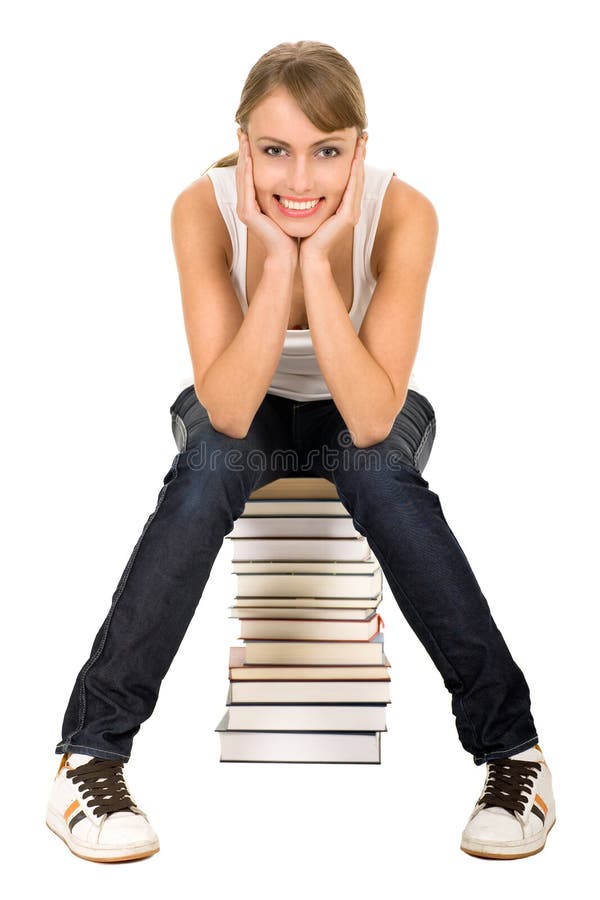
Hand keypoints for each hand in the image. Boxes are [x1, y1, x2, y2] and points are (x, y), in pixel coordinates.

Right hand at [236, 133, 298, 265]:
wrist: (288, 254)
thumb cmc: (292, 232)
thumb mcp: (289, 205)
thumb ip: (287, 190)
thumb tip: (298, 174)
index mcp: (254, 201)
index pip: (250, 171)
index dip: (249, 152)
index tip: (252, 132)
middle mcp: (246, 203)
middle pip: (243, 169)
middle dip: (242, 148)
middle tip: (243, 127)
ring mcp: (245, 209)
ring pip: (242, 176)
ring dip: (242, 155)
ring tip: (243, 136)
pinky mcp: (248, 214)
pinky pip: (246, 187)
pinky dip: (248, 171)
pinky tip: (250, 156)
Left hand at [298, 136, 365, 266]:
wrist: (309, 256)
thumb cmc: (307, 236)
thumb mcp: (311, 211)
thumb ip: (313, 198)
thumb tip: (305, 184)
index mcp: (344, 207)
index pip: (351, 178)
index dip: (354, 159)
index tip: (354, 140)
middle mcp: (352, 208)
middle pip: (358, 176)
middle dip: (361, 154)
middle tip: (362, 134)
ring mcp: (352, 213)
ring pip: (358, 180)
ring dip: (361, 159)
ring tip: (361, 141)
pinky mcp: (348, 217)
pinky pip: (353, 190)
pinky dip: (355, 173)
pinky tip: (355, 159)